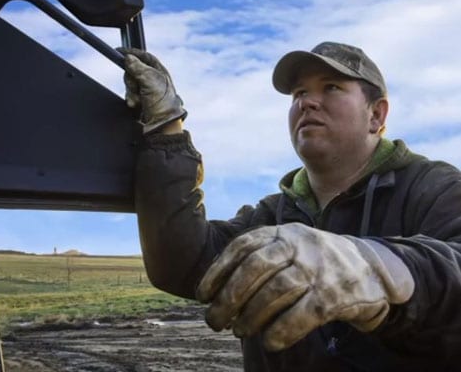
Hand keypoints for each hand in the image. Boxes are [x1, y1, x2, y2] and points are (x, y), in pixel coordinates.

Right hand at [118, 48, 185, 133]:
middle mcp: (153, 79)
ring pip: (129, 83)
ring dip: (131, 92)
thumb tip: (129, 58)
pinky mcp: (141, 100)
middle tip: (137, 86)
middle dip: (131, 79)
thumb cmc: (162, 104)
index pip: (144, 57)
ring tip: (139, 99)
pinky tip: (137, 104)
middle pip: (133, 70)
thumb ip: (138, 67)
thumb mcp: (150, 80)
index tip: (120, 51)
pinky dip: (131, 99)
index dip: (132, 53)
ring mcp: (146, 90)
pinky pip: (129, 94)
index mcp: (159, 71)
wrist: (161, 125)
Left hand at [196, 223, 413, 350]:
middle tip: (214, 320)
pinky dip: (281, 331)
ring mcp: (320, 268)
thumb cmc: (315, 264)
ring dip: (252, 316)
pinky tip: (268, 342)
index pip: (243, 246)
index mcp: (283, 233)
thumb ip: (258, 258)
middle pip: (256, 268)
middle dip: (229, 297)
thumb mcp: (289, 248)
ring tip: (238, 331)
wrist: (374, 269)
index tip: (203, 295)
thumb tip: (215, 289)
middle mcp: (300, 245)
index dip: (218, 271)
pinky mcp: (336, 295)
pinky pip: (303, 314)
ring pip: (277, 291)